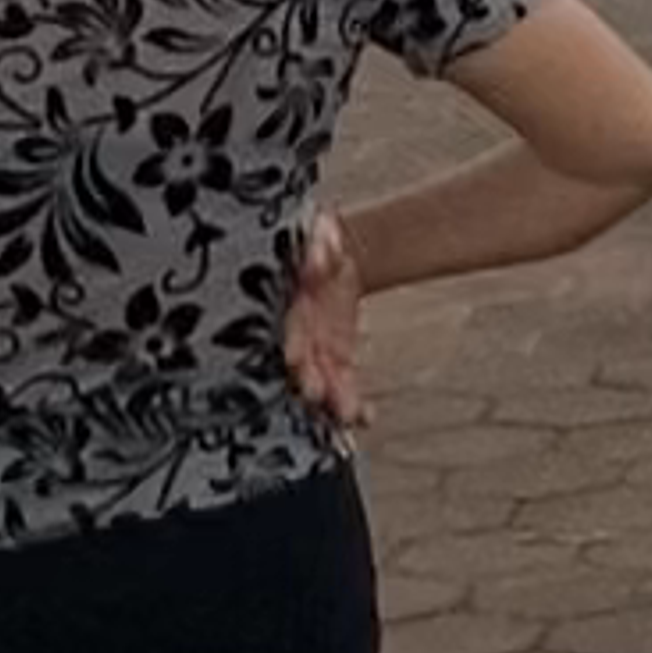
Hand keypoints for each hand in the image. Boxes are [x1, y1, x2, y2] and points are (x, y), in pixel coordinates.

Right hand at [283, 214, 365, 430]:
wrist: (330, 255)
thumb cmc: (315, 243)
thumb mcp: (319, 234)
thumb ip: (321, 246)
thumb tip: (320, 256)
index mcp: (286, 304)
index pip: (286, 325)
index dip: (291, 340)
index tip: (295, 358)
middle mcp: (295, 333)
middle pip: (299, 360)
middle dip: (308, 378)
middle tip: (317, 394)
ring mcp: (313, 351)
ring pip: (321, 380)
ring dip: (331, 399)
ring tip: (345, 416)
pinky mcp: (333, 360)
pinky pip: (342, 384)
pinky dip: (353, 403)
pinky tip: (364, 418)